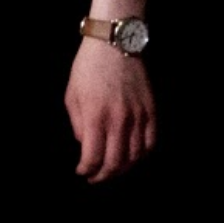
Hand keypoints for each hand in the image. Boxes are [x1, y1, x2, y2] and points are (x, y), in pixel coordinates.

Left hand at [64, 39, 155, 181]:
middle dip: (104, 175)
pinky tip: (132, 157)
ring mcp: (138, 117)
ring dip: (123, 169)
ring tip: (113, 169)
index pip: (93, 156)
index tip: (82, 172)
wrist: (114, 44)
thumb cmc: (87, 68)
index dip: (87, 169)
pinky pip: (151, 142)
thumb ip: (78, 124)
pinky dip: (142, 155)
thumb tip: (85, 145)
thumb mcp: (71, 94)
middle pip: (116, 162)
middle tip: (96, 177)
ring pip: (135, 156)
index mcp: (95, 116)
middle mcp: (119, 120)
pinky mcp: (152, 111)